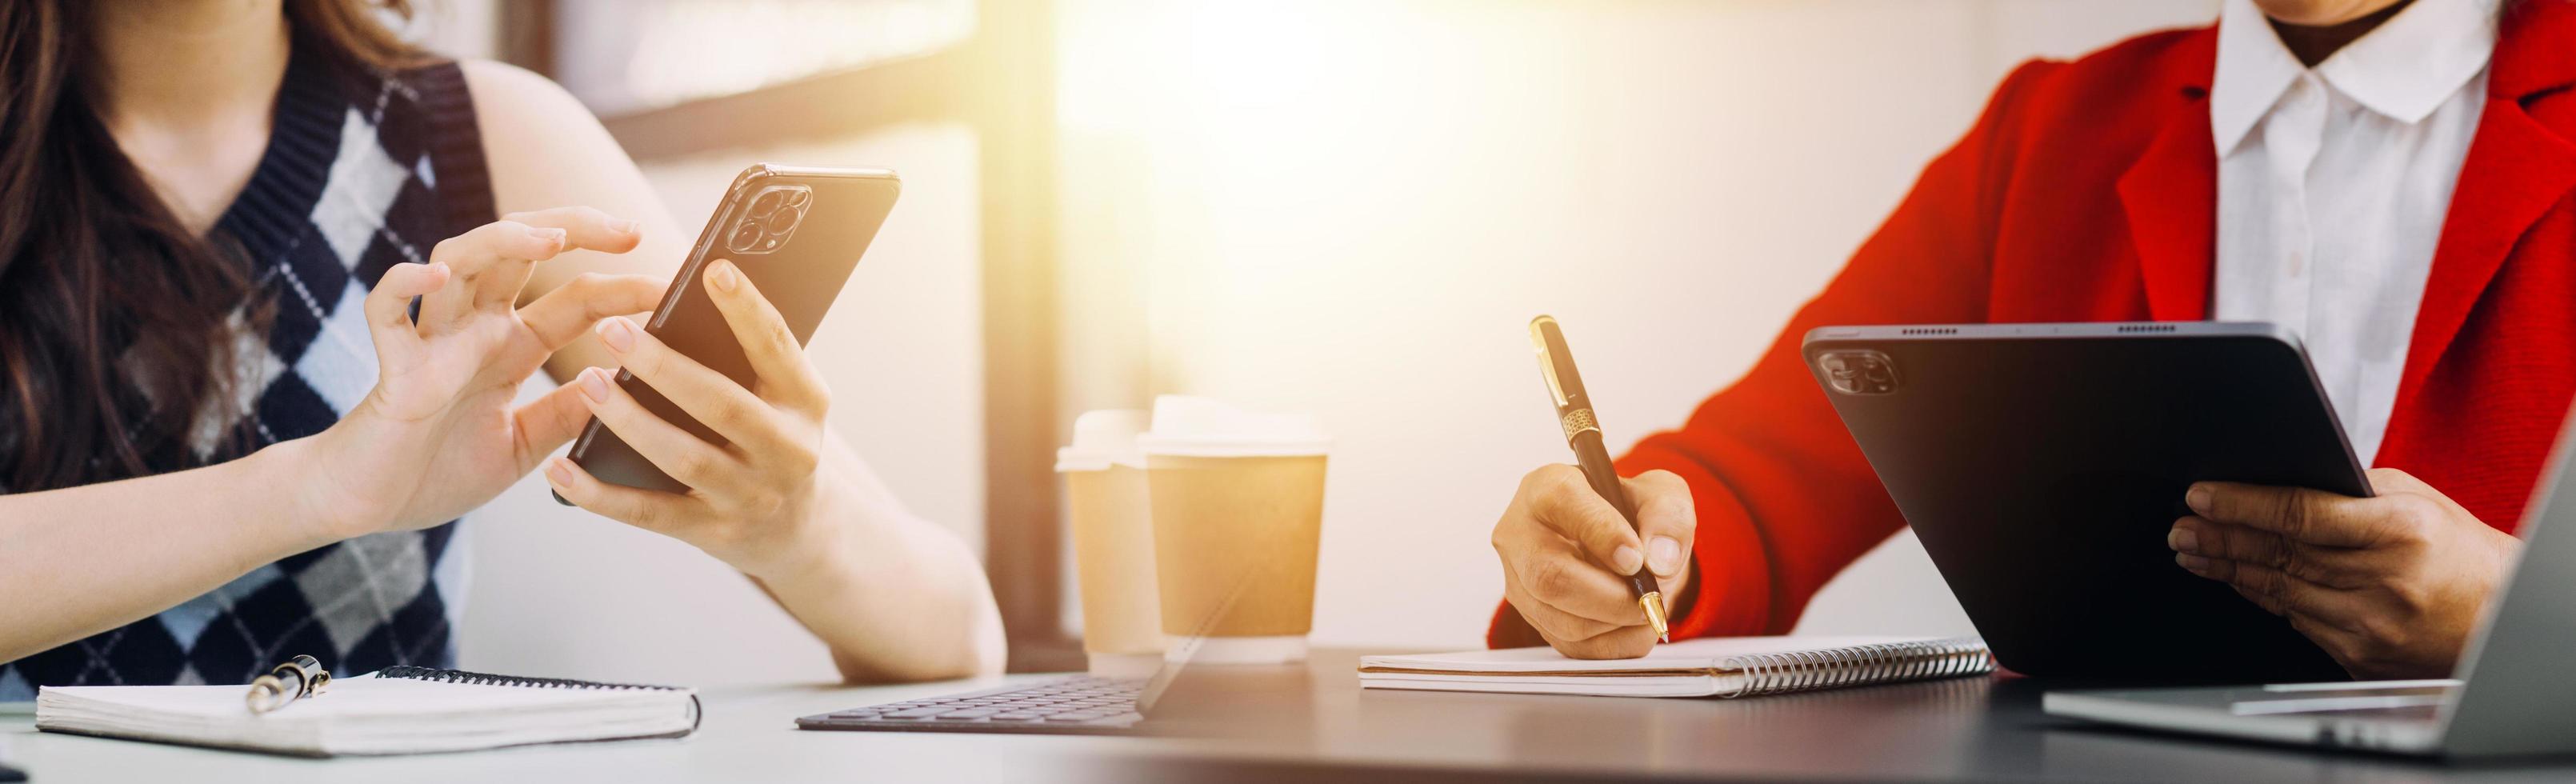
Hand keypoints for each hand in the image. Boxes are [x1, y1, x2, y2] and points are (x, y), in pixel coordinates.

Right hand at [294, 207, 663, 536]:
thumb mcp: (525, 446)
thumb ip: (568, 413)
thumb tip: (619, 378)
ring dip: (502, 240)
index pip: (573, 300)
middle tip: (629, 231)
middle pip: (519, 253)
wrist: (365, 509)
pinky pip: (387, 310)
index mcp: (508, 348)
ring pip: (458, 260)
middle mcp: (472, 331)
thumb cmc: (436, 472)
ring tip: (549, 238)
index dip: (621, 284)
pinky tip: (436, 274)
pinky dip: (406, 283)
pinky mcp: (393, 368)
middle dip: (573, 228)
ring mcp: (431, 342)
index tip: (671, 285)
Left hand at [541, 258, 838, 580]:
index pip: (777, 348)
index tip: (712, 270)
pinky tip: (560, 471)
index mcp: (805, 401)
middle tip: (613, 329)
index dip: (747, 310)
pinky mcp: (712, 531)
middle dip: (665, 367)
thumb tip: (691, 300)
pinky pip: (648, 513)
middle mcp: (787, 450)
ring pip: (683, 456)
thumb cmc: (776, 438)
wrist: (799, 530)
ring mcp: (750, 496)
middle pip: (722, 405)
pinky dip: (599, 494)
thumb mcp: (787, 398)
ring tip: (588, 382)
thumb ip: (753, 360)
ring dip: (630, 419)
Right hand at [1492, 465, 1693, 658]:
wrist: (1618, 543)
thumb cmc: (1631, 512)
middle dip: (1612, 599)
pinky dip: (1614, 644)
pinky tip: (1632, 623)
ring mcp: (1520, 581)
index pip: (1563, 503)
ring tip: (1647, 606)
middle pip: (1550, 577)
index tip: (1638, 559)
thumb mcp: (1662, 496)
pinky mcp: (1533, 618)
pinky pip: (1573, 647)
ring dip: (1617, 624)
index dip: (1604, 534)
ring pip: (1561, 620)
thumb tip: (1659, 561)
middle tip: (1650, 600)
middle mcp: (1519, 534)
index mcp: (1546, 487)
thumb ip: (1668, 516)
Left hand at [2168, 468, 2521, 679]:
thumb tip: (2278, 477)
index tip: (2202, 496)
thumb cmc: (2458, 552)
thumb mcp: (2416, 502)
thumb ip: (2351, 490)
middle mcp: (2383, 581)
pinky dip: (2262, 595)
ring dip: (2229, 568)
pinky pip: (2294, 619)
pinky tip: (2237, 578)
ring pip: (2279, 590)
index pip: (2302, 514)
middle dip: (2221, 537)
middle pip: (2280, 554)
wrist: (2498, 615)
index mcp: (2400, 532)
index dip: (2243, 505)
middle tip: (2181, 525)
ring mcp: (2369, 624)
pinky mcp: (2357, 653)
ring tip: (2194, 549)